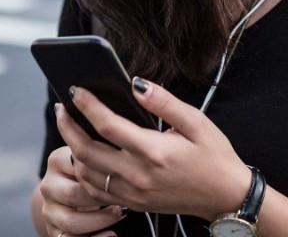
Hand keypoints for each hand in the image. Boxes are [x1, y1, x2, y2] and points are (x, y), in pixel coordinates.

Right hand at [38, 144, 127, 236]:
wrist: (71, 192)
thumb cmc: (92, 171)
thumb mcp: (94, 158)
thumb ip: (102, 153)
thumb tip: (125, 155)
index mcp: (57, 161)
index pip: (78, 166)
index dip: (103, 174)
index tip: (125, 177)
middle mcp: (48, 185)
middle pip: (73, 195)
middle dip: (103, 199)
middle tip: (126, 199)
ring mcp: (49, 210)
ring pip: (70, 222)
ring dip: (100, 221)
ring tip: (120, 214)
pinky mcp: (53, 230)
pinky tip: (111, 234)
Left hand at [55, 79, 252, 221]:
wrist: (225, 196)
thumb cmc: (214, 157)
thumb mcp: (197, 122)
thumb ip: (164, 102)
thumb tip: (137, 83)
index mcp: (154, 152)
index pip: (108, 126)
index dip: (88, 105)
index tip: (77, 90)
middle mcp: (138, 175)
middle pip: (86, 151)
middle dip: (67, 127)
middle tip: (61, 108)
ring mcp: (133, 193)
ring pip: (87, 173)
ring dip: (72, 149)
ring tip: (71, 128)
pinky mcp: (133, 203)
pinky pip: (96, 191)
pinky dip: (84, 172)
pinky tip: (85, 156)